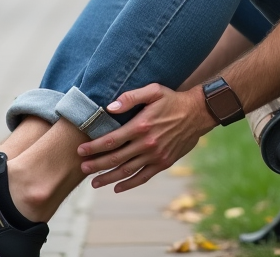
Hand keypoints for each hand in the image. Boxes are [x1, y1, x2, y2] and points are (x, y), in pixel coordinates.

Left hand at [76, 84, 215, 192]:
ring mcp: (155, 156)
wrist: (198, 113)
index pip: (111, 140)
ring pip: (127, 171)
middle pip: (115, 158)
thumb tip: (109, 108)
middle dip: (96, 164)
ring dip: (108, 178)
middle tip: (81, 167)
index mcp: (141, 126)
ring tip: (94, 183)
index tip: (80, 150)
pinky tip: (117, 188)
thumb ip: (130, 98)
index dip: (94, 146)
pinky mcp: (163, 163)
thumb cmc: (173, 100)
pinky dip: (129, 184)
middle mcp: (147, 144)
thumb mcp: (153, 91)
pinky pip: (143, 177)